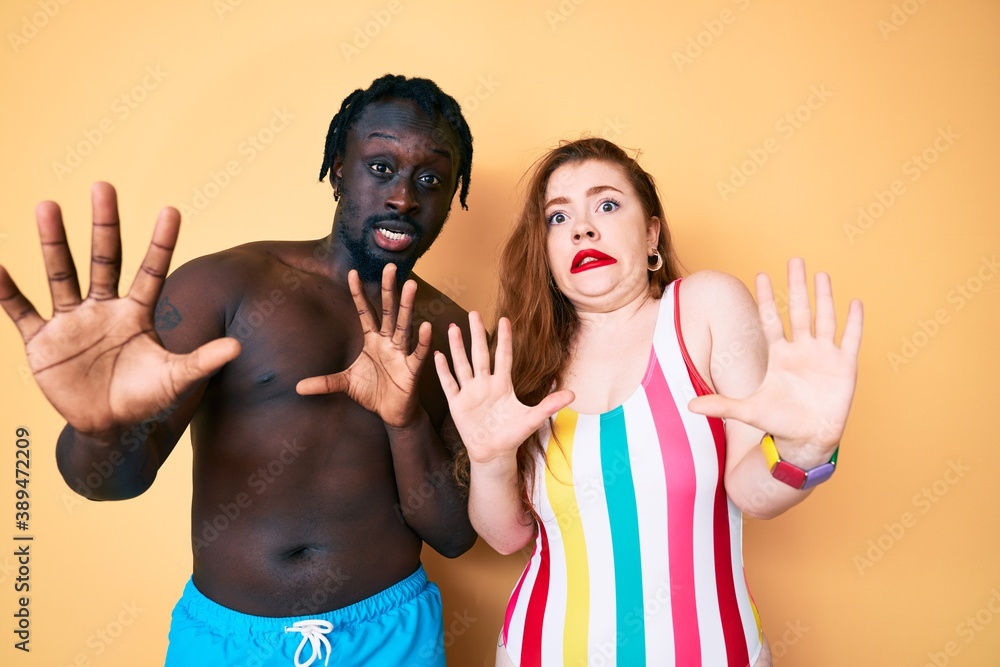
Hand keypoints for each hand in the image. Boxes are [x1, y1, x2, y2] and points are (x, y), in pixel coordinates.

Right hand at [0, 183, 240, 437]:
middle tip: (104, 185)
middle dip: (104, 224)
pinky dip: (7, 292)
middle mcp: (104, 307)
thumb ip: (202, 360)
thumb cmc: (145, 397)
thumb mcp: (176, 378)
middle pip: (104, 258)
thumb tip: (238, 347)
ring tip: (48, 205)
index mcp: (137, 312)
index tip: (171, 210)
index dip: (161, 243)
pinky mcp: (43, 341)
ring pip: (61, 273)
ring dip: (54, 242)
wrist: (109, 427)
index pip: (151, 270)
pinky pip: (21, 311)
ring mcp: (71, 321)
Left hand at [296, 264, 429, 427]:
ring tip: (410, 285)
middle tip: (391, 267)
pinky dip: (422, 341)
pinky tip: (426, 326)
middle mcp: (388, 342)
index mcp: (373, 340)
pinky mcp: (411, 369)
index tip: (352, 273)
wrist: (392, 414)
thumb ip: (324, 382)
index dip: (359, 294)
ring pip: (404, 325)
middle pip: (388, 311)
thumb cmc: (374, 393)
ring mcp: (401, 353)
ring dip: (407, 306)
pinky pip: (417, 353)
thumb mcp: (346, 384)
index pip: (365, 312)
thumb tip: (297, 387)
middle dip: (389, 290)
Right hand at [434, 312, 573, 465]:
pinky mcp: (458, 404)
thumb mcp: (532, 418)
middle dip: (476, 333)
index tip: (505, 319)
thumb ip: (550, 404)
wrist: (494, 454)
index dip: (504, 339)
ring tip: (452, 327)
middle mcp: (485, 384)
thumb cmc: (513, 435)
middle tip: (472, 312)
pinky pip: (449, 384)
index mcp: (503, 384)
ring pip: (462, 364)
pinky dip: (443, 371)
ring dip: (457, 347)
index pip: (503, 356)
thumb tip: (573, 394)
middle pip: (479, 353)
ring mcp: (470, 392)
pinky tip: (438, 354)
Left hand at [688, 258, 862, 455]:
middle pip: (799, 310)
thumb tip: (689, 406)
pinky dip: (853, 322)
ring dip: (824, 297)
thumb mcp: (747, 411)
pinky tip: (855, 303)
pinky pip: (850, 339)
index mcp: (779, 355)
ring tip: (822, 273)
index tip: (761, 274)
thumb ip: (720, 405)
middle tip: (794, 259)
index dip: (766, 298)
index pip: (771, 319)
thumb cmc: (778, 423)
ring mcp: (823, 356)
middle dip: (796, 286)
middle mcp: (801, 350)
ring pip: (824, 319)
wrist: (806, 440)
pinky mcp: (844, 367)